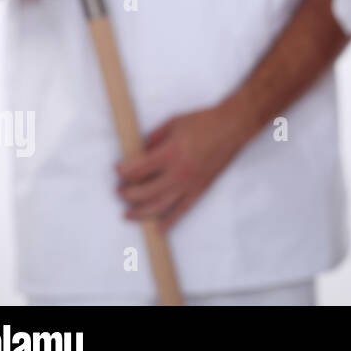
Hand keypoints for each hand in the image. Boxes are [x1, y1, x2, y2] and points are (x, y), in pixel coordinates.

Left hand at [116, 104, 245, 229]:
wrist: (232, 127)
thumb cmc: (203, 122)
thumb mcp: (172, 123)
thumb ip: (153, 139)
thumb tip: (139, 154)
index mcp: (169, 153)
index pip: (138, 169)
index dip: (123, 171)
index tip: (118, 169)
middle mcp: (178, 173)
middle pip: (144, 192)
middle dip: (127, 194)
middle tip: (119, 191)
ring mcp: (189, 184)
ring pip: (159, 206)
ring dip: (140, 213)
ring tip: (128, 214)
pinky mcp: (200, 190)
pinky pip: (182, 210)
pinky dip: (169, 222)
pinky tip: (159, 229)